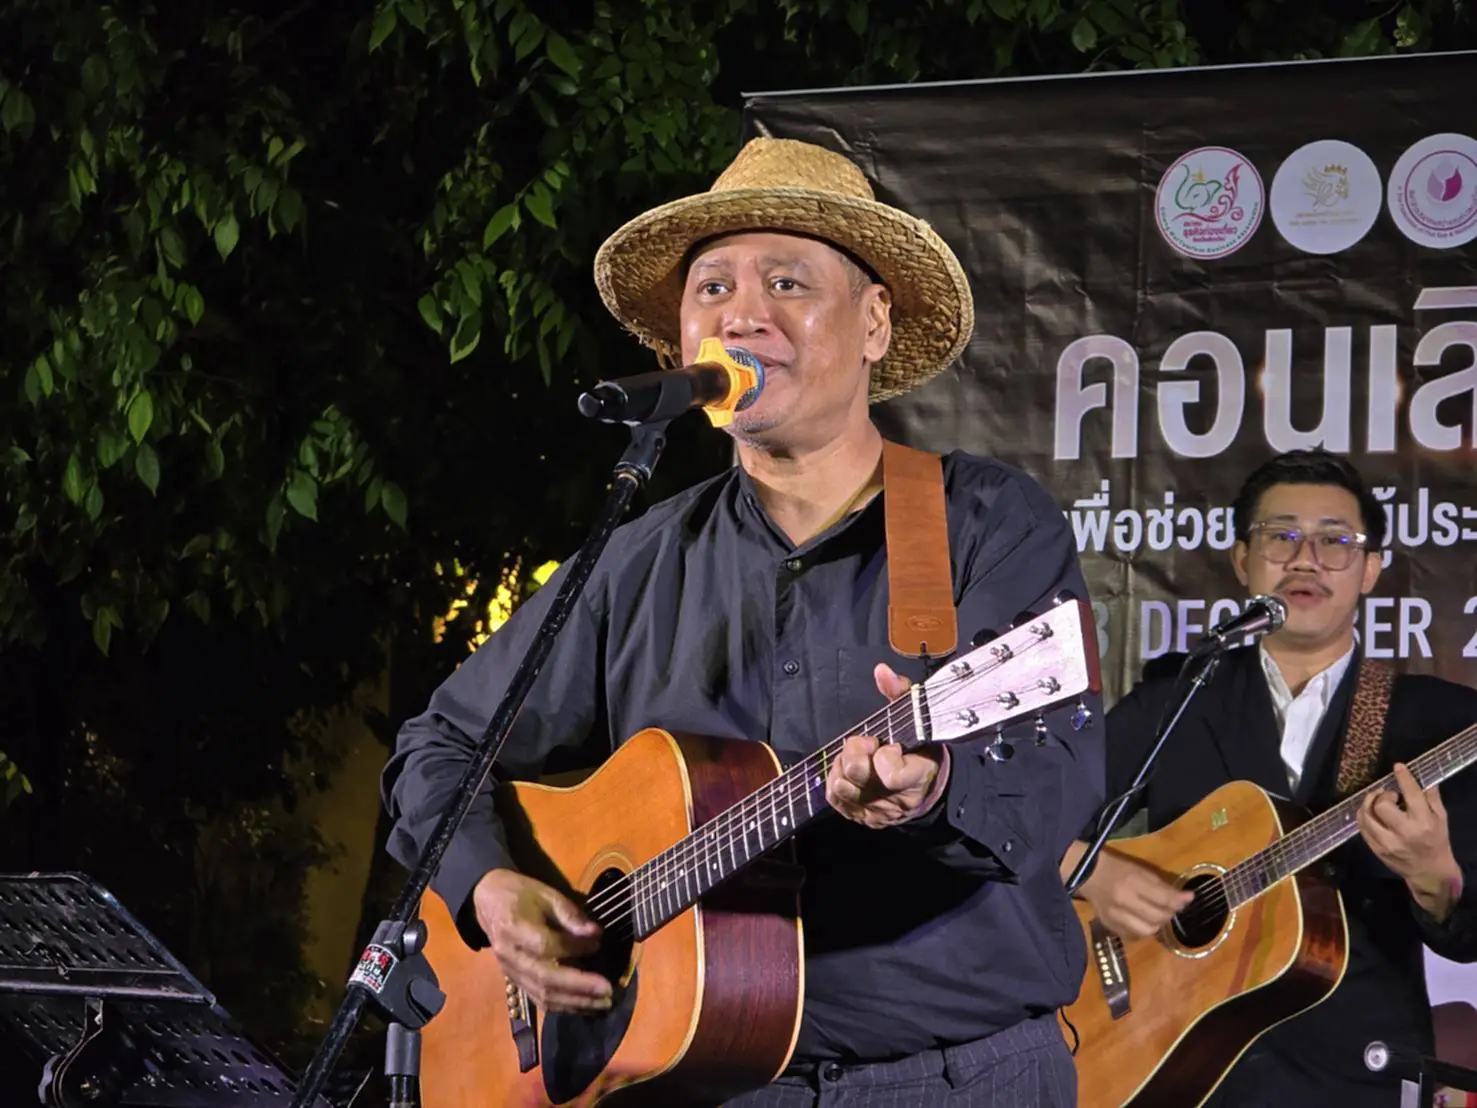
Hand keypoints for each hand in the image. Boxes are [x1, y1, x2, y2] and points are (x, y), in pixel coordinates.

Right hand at [471, 869, 612, 1012]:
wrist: (489, 903)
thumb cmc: (520, 895)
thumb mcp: (546, 894)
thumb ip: (570, 914)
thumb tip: (596, 934)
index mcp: (513, 927)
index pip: (545, 945)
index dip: (573, 947)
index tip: (598, 943)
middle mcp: (509, 955)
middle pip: (544, 978)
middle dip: (578, 987)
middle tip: (607, 989)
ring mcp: (510, 972)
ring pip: (542, 995)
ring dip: (575, 1002)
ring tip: (602, 1002)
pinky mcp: (515, 982)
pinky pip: (538, 1000)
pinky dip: (563, 1005)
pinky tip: (585, 1005)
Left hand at [825, 664, 946, 828]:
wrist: (927, 789)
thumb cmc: (921, 750)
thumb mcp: (918, 718)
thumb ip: (900, 693)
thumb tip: (881, 671)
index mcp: (917, 774)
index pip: (890, 771)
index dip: (884, 754)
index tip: (891, 745)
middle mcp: (894, 798)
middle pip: (856, 773)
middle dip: (856, 751)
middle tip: (868, 744)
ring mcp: (876, 811)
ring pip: (841, 786)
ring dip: (843, 766)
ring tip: (858, 758)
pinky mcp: (860, 817)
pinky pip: (834, 799)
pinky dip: (836, 781)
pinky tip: (849, 772)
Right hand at [1078, 850, 1192, 939]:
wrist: (1086, 874)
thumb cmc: (1116, 867)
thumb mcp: (1140, 870)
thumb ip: (1162, 886)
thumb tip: (1186, 898)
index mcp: (1131, 883)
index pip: (1163, 899)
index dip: (1180, 901)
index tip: (1190, 898)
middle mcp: (1123, 902)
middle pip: (1158, 918)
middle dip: (1169, 913)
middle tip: (1170, 906)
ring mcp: (1115, 917)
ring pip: (1148, 931)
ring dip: (1156, 924)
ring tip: (1155, 915)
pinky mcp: (1110, 926)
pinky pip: (1134, 936)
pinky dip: (1142, 930)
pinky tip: (1140, 921)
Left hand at [1358, 763, 1462, 918]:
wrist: (1430, 873)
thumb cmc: (1437, 843)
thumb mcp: (1441, 820)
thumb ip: (1432, 798)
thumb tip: (1424, 778)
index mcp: (1423, 823)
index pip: (1411, 795)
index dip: (1403, 778)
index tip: (1398, 767)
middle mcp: (1404, 832)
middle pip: (1382, 805)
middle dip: (1383, 795)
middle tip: (1390, 795)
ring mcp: (1387, 842)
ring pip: (1366, 816)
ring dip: (1368, 803)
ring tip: (1376, 800)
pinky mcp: (1376, 849)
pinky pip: (1362, 827)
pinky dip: (1364, 816)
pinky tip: (1371, 813)